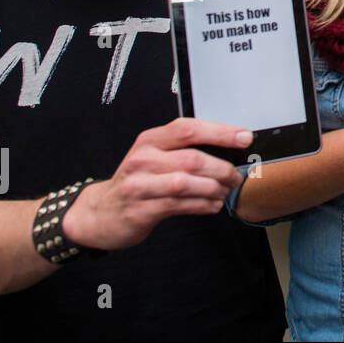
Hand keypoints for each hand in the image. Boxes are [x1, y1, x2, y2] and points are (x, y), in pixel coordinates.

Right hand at [62, 117, 252, 251]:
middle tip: (235, 176)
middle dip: (222, 169)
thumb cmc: (136, 182)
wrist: (99, 213)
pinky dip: (203, 205)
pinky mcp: (141, 209)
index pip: (188, 129)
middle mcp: (143, 159)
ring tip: (224, 191)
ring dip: (214, 189)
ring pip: (187, 183)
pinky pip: (180, 205)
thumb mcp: (153, 157)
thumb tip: (228, 149)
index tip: (244, 137)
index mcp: (150, 140)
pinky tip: (212, 205)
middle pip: (192, 159)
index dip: (220, 132)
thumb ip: (183, 150)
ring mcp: (140, 185)